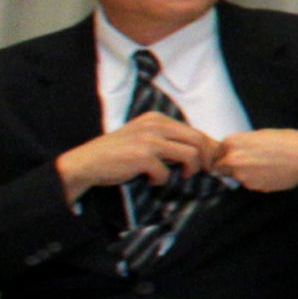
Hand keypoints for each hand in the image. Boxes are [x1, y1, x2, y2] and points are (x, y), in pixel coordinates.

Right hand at [56, 111, 219, 202]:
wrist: (86, 162)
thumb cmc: (118, 153)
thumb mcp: (144, 137)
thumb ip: (168, 140)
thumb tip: (202, 151)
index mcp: (157, 118)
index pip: (195, 130)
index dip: (208, 148)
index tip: (211, 162)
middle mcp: (155, 125)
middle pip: (199, 139)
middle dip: (207, 158)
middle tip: (205, 171)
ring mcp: (148, 140)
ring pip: (190, 154)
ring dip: (190, 169)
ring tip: (181, 175)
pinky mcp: (142, 156)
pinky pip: (166, 172)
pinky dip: (162, 179)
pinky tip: (151, 180)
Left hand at [211, 127, 297, 194]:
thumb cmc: (289, 142)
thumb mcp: (262, 134)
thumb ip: (244, 142)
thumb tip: (236, 149)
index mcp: (233, 142)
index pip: (217, 151)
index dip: (226, 154)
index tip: (235, 155)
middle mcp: (232, 159)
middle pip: (221, 167)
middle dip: (231, 166)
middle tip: (250, 163)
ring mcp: (241, 175)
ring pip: (236, 176)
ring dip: (245, 174)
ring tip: (264, 167)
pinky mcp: (252, 186)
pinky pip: (250, 183)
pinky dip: (257, 180)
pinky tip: (270, 173)